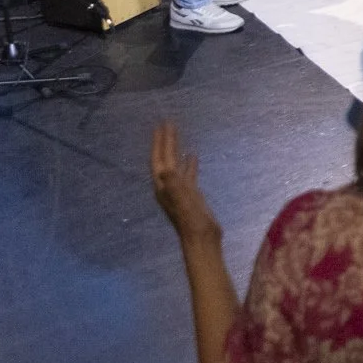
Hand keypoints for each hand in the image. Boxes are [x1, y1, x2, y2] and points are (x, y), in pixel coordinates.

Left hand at [151, 121, 220, 245]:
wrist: (202, 238)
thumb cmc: (192, 219)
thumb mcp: (183, 200)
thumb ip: (174, 184)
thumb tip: (166, 168)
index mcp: (163, 186)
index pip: (160, 159)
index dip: (161, 142)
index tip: (163, 124)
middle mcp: (167, 186)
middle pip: (165, 159)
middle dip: (165, 142)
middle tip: (168, 124)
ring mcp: (178, 189)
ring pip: (175, 164)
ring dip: (175, 150)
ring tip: (178, 135)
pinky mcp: (191, 193)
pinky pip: (188, 173)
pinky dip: (188, 163)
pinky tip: (193, 155)